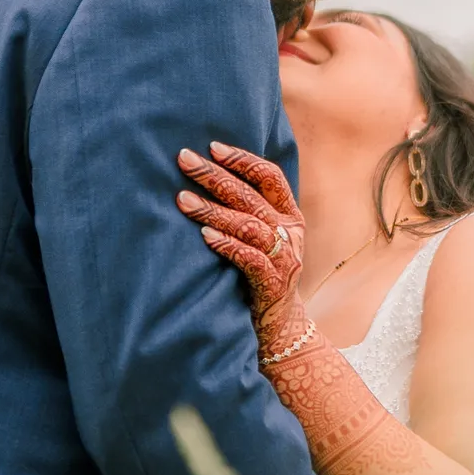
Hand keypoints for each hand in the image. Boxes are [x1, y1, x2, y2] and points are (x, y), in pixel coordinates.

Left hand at [177, 141, 308, 353]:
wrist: (280, 327)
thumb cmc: (261, 276)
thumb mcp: (262, 240)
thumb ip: (247, 212)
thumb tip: (207, 177)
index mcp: (289, 216)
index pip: (270, 176)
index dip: (243, 159)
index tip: (212, 147)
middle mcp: (291, 233)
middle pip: (252, 197)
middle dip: (215, 176)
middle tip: (184, 160)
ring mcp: (285, 259)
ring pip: (249, 225)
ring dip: (213, 210)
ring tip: (182, 200)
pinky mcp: (274, 284)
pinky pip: (250, 259)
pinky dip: (226, 245)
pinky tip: (205, 235)